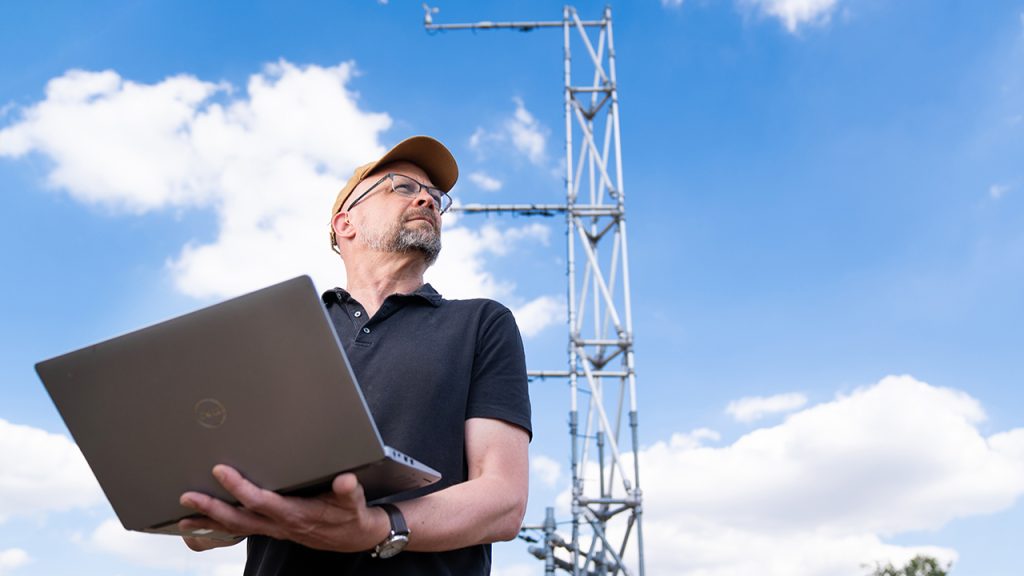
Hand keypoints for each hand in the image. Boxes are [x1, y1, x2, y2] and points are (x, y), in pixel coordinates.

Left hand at [179, 465, 388, 552]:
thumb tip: (346, 480)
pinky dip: (220, 527)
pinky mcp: (272, 529)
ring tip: (183, 518)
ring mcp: (274, 530)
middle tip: (187, 497)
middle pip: (239, 519)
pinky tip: (205, 523)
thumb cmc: (351, 516)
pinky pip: (241, 529)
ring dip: (209, 523)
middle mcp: (280, 525)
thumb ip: (349, 491)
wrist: (353, 537)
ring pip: (236, 528)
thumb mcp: (354, 502)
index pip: (261, 501)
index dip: (239, 487)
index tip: (221, 471)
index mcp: (296, 514)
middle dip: (211, 509)